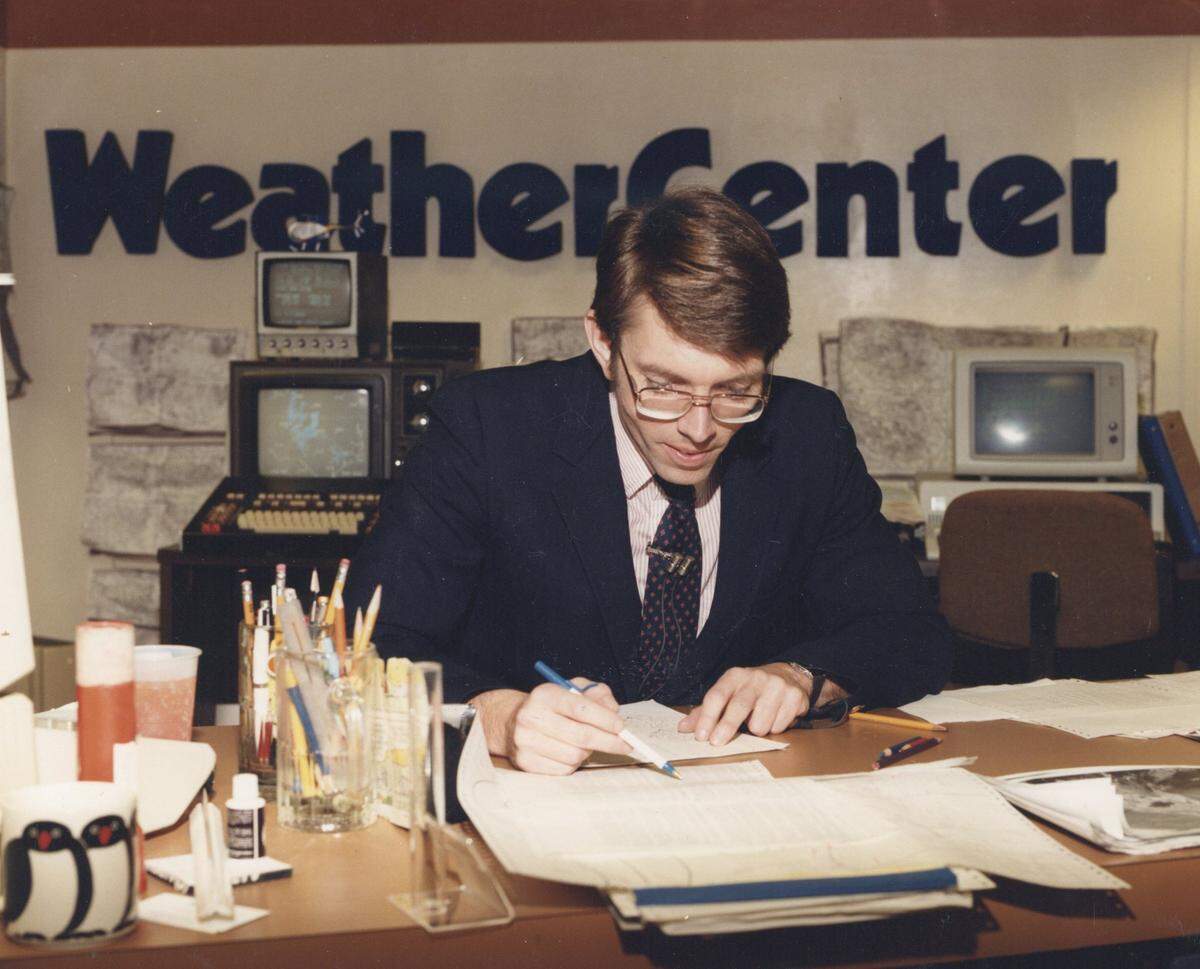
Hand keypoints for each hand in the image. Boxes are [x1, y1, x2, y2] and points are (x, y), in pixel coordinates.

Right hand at [470, 679, 630, 774]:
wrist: (513, 722)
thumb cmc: (552, 706)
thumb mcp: (573, 690)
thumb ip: (597, 694)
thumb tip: (613, 711)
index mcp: (545, 694)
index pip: (580, 707)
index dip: (605, 718)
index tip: (621, 727)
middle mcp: (531, 716)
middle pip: (581, 735)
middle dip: (608, 741)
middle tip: (625, 744)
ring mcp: (526, 741)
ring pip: (574, 755)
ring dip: (589, 752)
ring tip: (588, 744)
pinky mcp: (525, 762)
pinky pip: (564, 769)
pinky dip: (575, 764)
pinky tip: (570, 751)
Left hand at [677, 663, 824, 745]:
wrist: (789, 677)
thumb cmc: (751, 690)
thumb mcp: (728, 693)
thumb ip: (706, 711)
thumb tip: (683, 728)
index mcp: (735, 676)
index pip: (717, 695)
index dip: (707, 717)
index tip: (700, 736)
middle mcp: (755, 677)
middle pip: (739, 706)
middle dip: (727, 727)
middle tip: (717, 743)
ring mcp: (777, 686)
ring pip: (761, 723)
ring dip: (757, 730)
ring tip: (759, 721)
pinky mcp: (794, 697)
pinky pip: (779, 726)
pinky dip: (775, 728)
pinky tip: (775, 717)